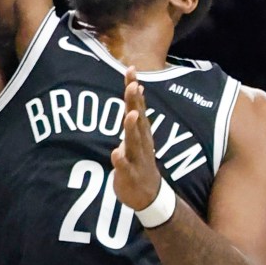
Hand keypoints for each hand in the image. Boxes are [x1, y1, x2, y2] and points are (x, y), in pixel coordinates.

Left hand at [110, 67, 161, 211]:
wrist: (149, 195)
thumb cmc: (140, 160)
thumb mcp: (139, 134)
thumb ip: (137, 112)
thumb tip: (137, 87)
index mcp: (141, 131)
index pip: (137, 105)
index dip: (133, 87)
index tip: (130, 69)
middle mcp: (141, 142)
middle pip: (137, 119)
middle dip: (134, 102)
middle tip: (132, 84)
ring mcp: (137, 158)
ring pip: (134, 141)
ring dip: (132, 128)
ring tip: (130, 114)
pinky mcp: (130, 175)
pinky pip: (125, 167)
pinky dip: (121, 160)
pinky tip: (116, 153)